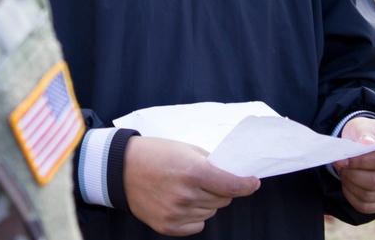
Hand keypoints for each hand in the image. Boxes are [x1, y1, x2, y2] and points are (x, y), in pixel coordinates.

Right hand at [123, 136, 259, 235]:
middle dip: (221, 189)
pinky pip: (197, 224)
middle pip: (223, 199)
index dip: (247, 184)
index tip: (253, 182)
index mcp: (193, 171)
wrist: (122, 168)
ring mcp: (177, 213)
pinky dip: (195, 215)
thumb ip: (209, 163)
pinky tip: (181, 201)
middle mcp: (187, 195)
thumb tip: (230, 175)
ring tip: (187, 188)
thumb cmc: (154, 154)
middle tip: (206, 179)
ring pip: (211, 212)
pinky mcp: (168, 226)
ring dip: (207, 201)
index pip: (232, 185)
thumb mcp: (185, 149)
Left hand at [334, 117, 374, 213]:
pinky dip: (352, 197)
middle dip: (352, 174)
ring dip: (350, 185)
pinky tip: (346, 184)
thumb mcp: (362, 125)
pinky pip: (367, 206)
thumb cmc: (365, 134)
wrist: (368, 145)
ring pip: (370, 195)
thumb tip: (367, 143)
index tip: (341, 159)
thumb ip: (364, 132)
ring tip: (343, 172)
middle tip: (339, 165)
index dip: (359, 161)